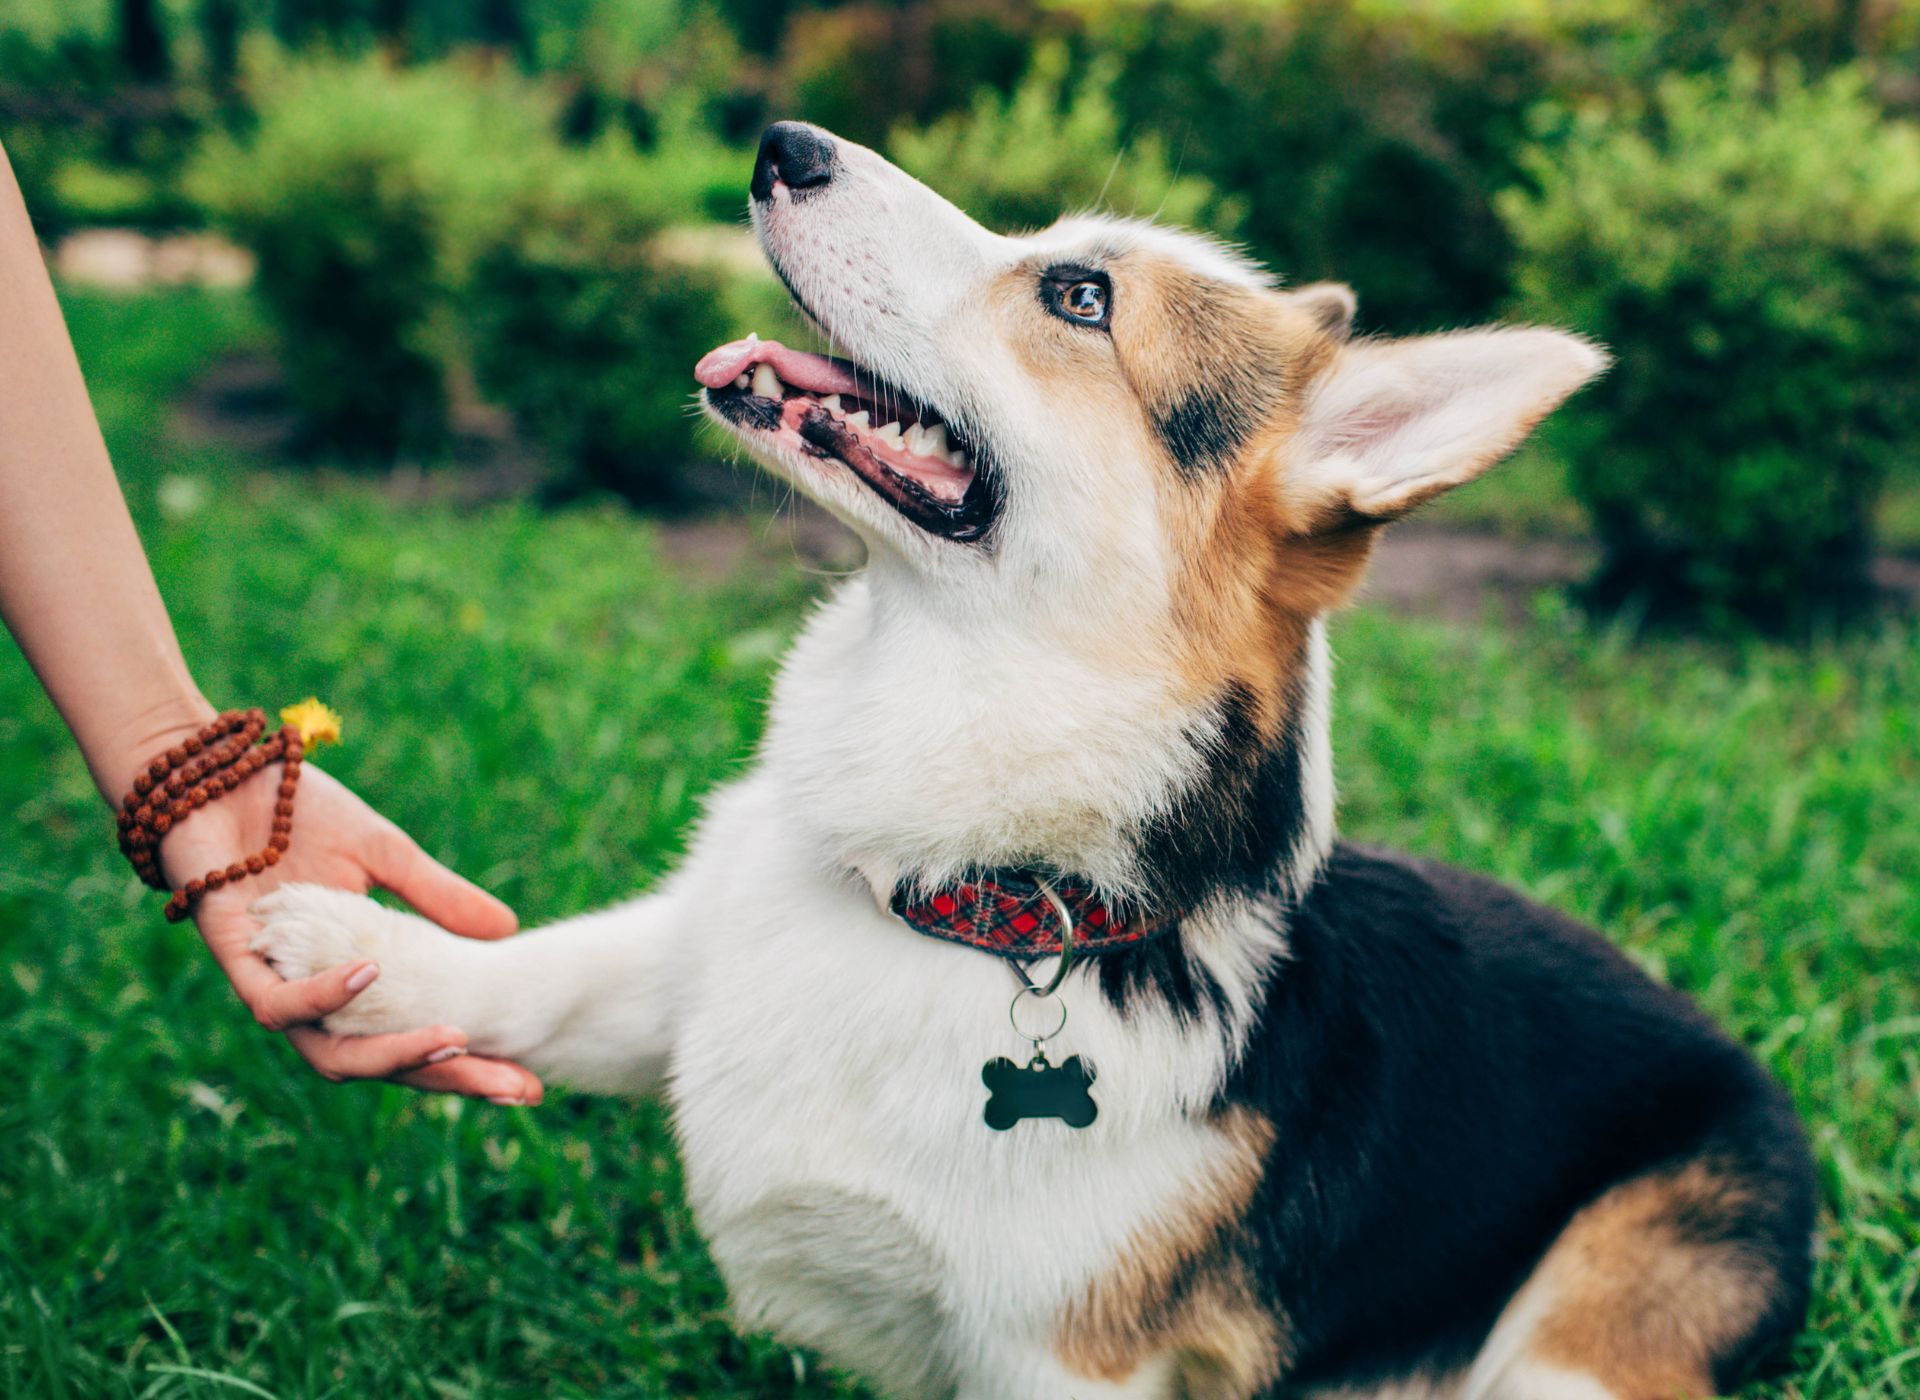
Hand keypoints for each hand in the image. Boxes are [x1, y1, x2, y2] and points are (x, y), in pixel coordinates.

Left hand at [157, 754, 543, 1103]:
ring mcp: (275, 989)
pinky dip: (326, 994)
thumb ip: (437, 897)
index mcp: (353, 981)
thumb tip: (509, 929)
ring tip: (456, 1039)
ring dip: (395, 1055)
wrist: (219, 776)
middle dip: (453, 1078)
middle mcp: (317, 1000)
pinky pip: (279, 1006)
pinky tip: (371, 972)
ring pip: (333, 1056)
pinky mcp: (236, 966)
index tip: (531, 1082)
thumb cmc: (295, 814)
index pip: (417, 1038)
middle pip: (386, 1064)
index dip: (470, 1064)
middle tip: (516, 1089)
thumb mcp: (384, 853)